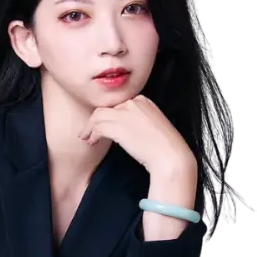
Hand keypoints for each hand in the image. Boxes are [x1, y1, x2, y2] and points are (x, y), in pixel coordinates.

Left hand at [78, 95, 195, 175]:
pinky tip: (92, 142)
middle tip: (89, 133)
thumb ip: (138, 121)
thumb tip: (122, 128)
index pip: (118, 105)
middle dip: (96, 121)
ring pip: (98, 116)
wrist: (170, 156)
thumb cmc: (164, 147)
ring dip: (90, 128)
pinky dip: (92, 134)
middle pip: (107, 109)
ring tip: (87, 138)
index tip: (103, 127)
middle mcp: (133, 102)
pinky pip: (98, 127)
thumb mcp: (152, 126)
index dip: (108, 116)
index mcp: (143, 100)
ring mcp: (125, 112)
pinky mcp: (118, 125)